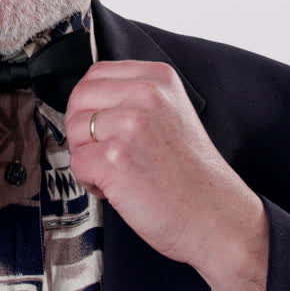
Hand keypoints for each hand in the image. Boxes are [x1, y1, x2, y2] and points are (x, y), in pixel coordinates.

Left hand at [64, 61, 267, 280]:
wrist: (215, 216)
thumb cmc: (193, 175)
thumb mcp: (172, 113)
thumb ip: (134, 98)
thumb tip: (89, 101)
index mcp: (158, 79)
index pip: (96, 74)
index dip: (91, 104)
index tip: (102, 125)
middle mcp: (146, 95)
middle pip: (79, 98)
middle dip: (83, 129)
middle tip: (107, 152)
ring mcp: (130, 125)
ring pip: (73, 130)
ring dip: (87, 156)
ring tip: (118, 171)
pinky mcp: (115, 159)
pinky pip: (77, 163)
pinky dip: (90, 181)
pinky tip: (118, 187)